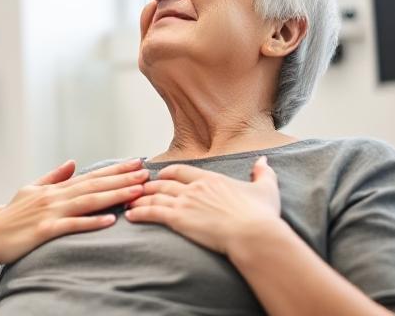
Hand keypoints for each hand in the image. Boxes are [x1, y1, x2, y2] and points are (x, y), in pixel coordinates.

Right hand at [0, 159, 147, 263]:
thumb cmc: (10, 215)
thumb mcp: (30, 190)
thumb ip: (53, 177)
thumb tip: (73, 163)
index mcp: (55, 189)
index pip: (91, 176)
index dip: (116, 169)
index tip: (137, 162)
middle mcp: (55, 197)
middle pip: (95, 185)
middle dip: (123, 178)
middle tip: (147, 172)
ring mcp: (51, 212)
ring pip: (89, 202)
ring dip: (115, 195)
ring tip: (138, 191)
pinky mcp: (45, 230)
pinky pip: (73, 225)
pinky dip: (92, 222)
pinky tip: (111, 220)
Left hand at [125, 156, 281, 254]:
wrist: (254, 233)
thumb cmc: (261, 215)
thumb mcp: (266, 189)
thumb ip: (263, 173)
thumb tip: (264, 160)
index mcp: (211, 179)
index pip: (182, 171)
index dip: (169, 173)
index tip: (161, 176)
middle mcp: (195, 188)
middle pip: (164, 183)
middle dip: (148, 186)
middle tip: (137, 188)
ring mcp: (185, 202)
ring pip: (155, 197)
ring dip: (139, 198)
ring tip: (128, 201)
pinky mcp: (179, 219)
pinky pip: (152, 213)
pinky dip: (139, 212)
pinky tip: (130, 215)